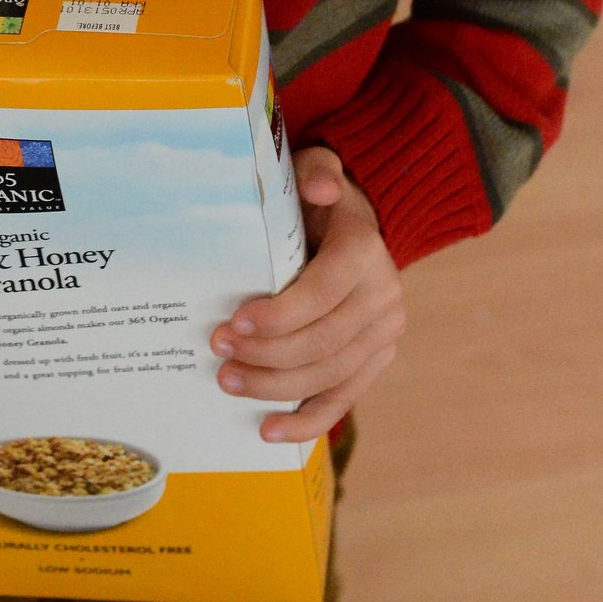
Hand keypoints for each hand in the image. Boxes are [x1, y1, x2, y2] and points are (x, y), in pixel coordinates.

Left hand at [209, 145, 404, 441]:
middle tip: (218, 352)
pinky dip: (307, 419)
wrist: (354, 223)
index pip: (323, 291)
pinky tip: (270, 431)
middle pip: (323, 340)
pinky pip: (344, 397)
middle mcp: (383, 295)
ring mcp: (384, 333)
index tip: (234, 323)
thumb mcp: (316, 170)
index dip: (279, 314)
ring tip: (228, 380)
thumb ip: (318, 173)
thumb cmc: (318, 200)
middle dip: (266, 354)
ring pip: (329, 374)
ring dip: (275, 386)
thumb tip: (319, 190)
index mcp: (364, 249)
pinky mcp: (377, 358)